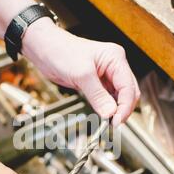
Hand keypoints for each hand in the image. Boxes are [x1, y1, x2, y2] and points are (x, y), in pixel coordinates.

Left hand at [22, 18, 140, 125]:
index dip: (125, 106)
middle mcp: (114, 65)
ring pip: (119, 96)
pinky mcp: (97, 82)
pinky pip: (107, 97)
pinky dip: (107, 107)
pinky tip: (102, 114)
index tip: (116, 121)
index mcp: (115, 58)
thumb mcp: (81, 74)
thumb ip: (97, 95)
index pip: (128, 87)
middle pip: (128, 92)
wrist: (44, 49)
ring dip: (115, 109)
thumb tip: (110, 112)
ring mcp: (106, 74)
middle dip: (123, 109)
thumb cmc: (61, 52)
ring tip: (107, 121)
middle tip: (113, 124)